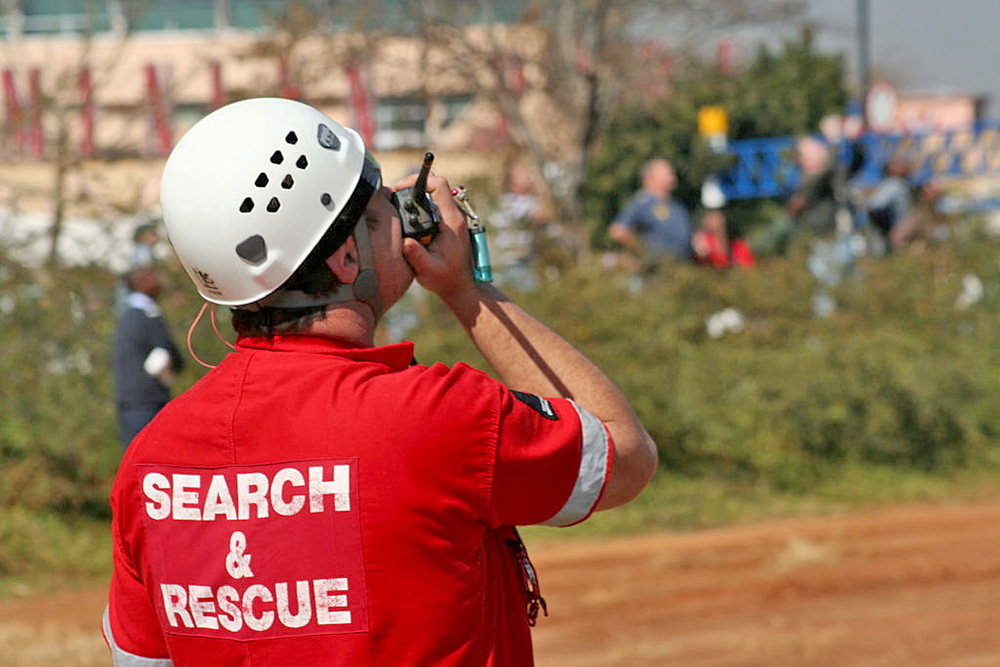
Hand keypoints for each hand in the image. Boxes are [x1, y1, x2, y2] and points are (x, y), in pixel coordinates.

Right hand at [396, 172, 476, 302]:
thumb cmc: (446, 278)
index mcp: (451, 221)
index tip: (400, 189)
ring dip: (415, 195)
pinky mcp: (447, 221)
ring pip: (433, 193)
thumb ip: (416, 255)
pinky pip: (433, 203)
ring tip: (399, 205)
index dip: (418, 180)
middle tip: (394, 196)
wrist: (460, 285)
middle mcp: (454, 215)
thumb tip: (404, 241)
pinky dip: (419, 204)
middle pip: (435, 184)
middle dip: (412, 186)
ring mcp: (452, 217)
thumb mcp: (428, 270)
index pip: (439, 185)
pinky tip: (408, 216)